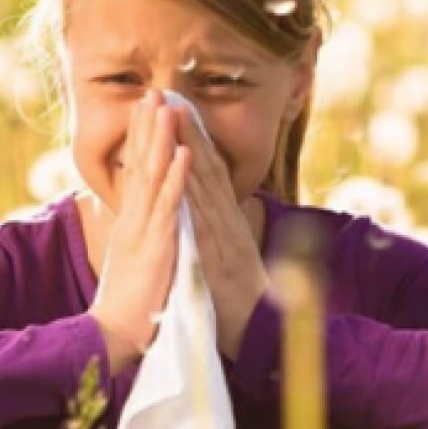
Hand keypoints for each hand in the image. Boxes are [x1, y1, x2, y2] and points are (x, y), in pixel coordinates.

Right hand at [88, 89, 190, 375]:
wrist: (116, 336)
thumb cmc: (129, 304)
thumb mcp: (133, 261)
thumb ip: (137, 236)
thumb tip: (140, 219)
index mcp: (130, 223)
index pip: (135, 172)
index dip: (141, 139)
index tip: (145, 109)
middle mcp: (133, 220)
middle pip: (140, 165)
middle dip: (146, 127)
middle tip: (152, 92)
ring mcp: (143, 230)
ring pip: (153, 176)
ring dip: (160, 140)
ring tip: (166, 107)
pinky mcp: (156, 245)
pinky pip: (169, 206)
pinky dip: (177, 177)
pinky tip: (184, 152)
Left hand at [170, 101, 269, 360]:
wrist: (258, 333)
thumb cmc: (236, 297)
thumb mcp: (224, 254)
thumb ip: (216, 228)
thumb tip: (207, 207)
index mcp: (224, 219)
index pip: (206, 171)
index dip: (191, 138)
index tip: (175, 107)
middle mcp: (226, 220)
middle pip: (205, 167)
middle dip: (188, 130)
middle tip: (170, 95)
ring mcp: (224, 235)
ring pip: (205, 184)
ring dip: (190, 148)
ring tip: (174, 116)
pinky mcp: (219, 256)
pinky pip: (204, 221)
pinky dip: (195, 193)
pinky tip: (185, 170)